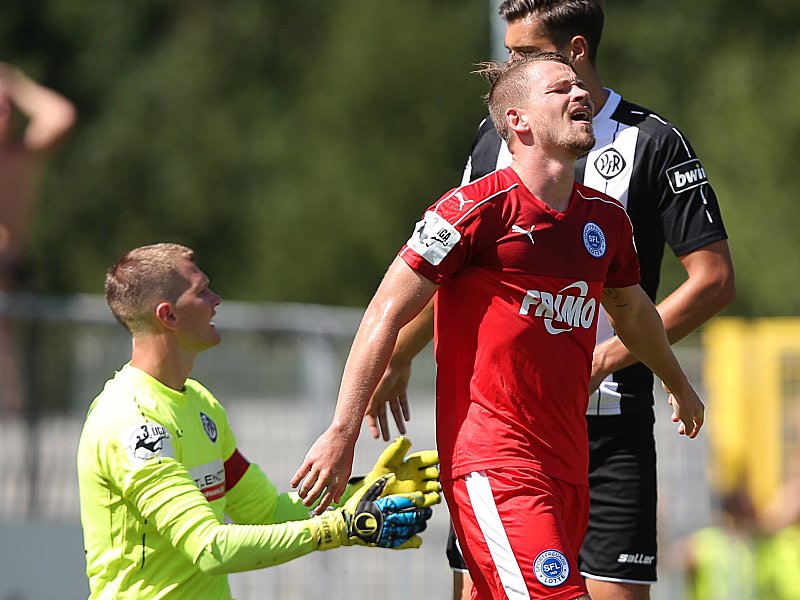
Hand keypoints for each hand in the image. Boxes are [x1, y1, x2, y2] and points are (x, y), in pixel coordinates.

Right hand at [291, 429, 355, 514]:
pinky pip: (300, 474)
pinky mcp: (310, 459)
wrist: (342, 436)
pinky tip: (293, 485)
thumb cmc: (345, 455)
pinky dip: (295, 481)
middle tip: (306, 504)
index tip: (316, 513)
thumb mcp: (347, 472)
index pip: (326, 499)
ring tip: (302, 495)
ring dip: (302, 493)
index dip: (320, 508)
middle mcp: (327, 475)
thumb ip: (341, 487)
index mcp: (337, 480)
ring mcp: (318, 467)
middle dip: (308, 502)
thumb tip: (336, 501)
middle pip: (314, 494)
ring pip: (306, 485)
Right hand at [312, 475, 436, 550]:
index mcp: (382, 505)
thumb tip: (392, 475)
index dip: (414, 500)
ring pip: (407, 530)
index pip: (403, 502)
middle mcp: (386, 519)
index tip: (421, 498)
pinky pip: (400, 542)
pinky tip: (418, 539)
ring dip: (418, 526)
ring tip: (423, 522)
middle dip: (421, 514)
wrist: (345, 527)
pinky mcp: (383, 542)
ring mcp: (385, 532)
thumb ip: (380, 484)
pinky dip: (410, 541)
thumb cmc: (355, 508)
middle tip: (428, 511)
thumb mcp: (366, 493)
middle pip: (409, 517)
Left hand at [363, 436, 439, 495]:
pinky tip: (426, 495)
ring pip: (436, 485)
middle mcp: (420, 475)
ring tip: (429, 485)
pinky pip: (433, 498)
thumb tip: (405, 438)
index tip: (437, 458)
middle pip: (435, 472)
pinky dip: (434, 497)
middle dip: (436, 472)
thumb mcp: (388, 460)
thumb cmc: (381, 474)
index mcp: (415, 462)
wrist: (375, 492)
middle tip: (433, 474)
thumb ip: (396, 449)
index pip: (431, 458)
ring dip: (435, 485)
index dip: (436, 457)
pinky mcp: (419, 500)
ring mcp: (420, 488)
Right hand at [366, 362, 411, 439]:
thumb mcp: (376, 390)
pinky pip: (403, 402)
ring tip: (402, 432)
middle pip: (383, 415)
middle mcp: (380, 396)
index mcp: (372, 397)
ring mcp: (391, 392)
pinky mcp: (401, 388)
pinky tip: (407, 419)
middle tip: (387, 439)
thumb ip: (371, 403)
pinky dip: (405, 410)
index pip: (371, 415)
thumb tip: (365, 416)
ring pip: (394, 410)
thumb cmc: (383, 373)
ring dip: (398, 421)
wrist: (397, 359)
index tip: (377, 437)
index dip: (373, 426)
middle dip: (385, 427)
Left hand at [664, 381, 703, 438]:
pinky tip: (670, 403)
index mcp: (699, 410)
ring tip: (674, 419)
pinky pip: (677, 399)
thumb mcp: (686, 418)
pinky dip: (675, 404)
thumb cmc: (682, 401)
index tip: (689, 436)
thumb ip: (688, 426)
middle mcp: (695, 402)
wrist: (675, 384)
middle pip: (691, 416)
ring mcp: (687, 396)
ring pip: (684, 408)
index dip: (694, 431)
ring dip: (680, 415)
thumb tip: (688, 432)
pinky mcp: (679, 391)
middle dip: (686, 424)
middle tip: (680, 431)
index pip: (699, 423)